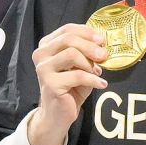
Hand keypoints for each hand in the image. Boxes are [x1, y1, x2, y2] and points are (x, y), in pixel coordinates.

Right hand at [27, 24, 107, 144]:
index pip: (67, 29)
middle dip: (90, 46)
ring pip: (71, 54)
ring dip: (90, 63)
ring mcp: (43, 69)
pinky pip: (77, 75)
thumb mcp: (79, 66)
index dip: (87, 32)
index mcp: (47, 46)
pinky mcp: (51, 84)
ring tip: (98, 73)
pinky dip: (93, 79)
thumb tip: (102, 44)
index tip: (102, 40)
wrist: (58, 115)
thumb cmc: (70, 88)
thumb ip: (86, 52)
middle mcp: (41, 55)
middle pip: (69, 39)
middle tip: (104, 55)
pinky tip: (101, 84)